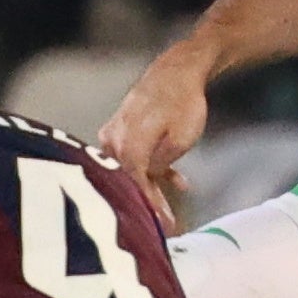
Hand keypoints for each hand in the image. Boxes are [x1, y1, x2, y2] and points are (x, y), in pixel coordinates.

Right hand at [95, 38, 220, 218]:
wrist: (178, 70)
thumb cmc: (183, 103)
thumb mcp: (181, 140)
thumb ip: (160, 165)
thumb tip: (146, 179)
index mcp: (129, 146)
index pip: (134, 187)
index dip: (148, 209)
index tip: (163, 227)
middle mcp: (114, 140)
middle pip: (127, 180)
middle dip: (146, 203)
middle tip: (166, 225)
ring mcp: (114, 132)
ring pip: (128, 168)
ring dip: (151, 185)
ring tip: (173, 201)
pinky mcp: (119, 127)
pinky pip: (130, 155)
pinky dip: (150, 167)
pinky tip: (177, 180)